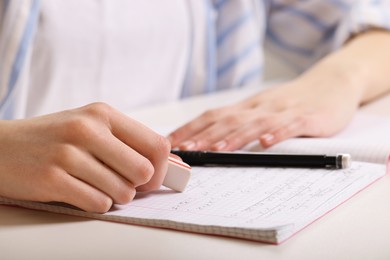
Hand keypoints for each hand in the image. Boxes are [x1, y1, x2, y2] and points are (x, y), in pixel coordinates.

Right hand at [0, 103, 170, 212]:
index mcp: (103, 114)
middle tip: (123, 184)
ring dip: (115, 196)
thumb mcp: (90, 126)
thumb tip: (163, 168)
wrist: (1, 147)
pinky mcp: (52, 179)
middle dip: (138, 185)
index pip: (157, 144)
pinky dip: (96, 204)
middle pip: (144, 171)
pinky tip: (81, 192)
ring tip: (96, 185)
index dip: (161, 168)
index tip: (150, 177)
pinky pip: (99, 203)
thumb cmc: (53, 138)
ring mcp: (69, 154)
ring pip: (123, 192)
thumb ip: (125, 142)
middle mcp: (87, 130)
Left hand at [168, 68, 362, 150]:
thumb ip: (240, 122)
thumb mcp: (262, 109)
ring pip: (255, 123)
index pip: (212, 116)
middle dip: (204, 136)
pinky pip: (290, 125)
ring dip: (233, 137)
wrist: (331, 83)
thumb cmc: (291, 101)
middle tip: (185, 150)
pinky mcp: (307, 117)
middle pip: (228, 120)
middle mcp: (260, 107)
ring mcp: (283, 111)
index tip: (172, 143)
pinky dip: (276, 134)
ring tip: (216, 150)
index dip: (191, 129)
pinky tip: (264, 144)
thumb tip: (209, 138)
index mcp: (247, 107)